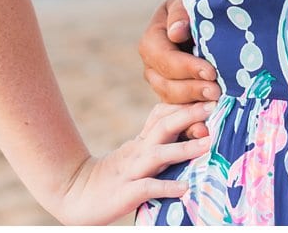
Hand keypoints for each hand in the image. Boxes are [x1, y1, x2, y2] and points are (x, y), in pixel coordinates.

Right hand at [50, 101, 215, 224]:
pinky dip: (167, 187)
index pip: (161, 114)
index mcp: (139, 142)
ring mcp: (131, 171)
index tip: (207, 94)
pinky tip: (185, 188)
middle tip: (213, 105)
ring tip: (208, 144)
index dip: (183, 104)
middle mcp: (137, 152)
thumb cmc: (112, 177)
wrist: (75, 194)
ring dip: (184, 148)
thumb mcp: (133, 154)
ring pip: (159, 154)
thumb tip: (182, 126)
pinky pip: (148, 187)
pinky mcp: (126, 193)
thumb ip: (154, 141)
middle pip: (163, 127)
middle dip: (189, 115)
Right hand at [138, 0, 220, 135]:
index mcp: (152, 42)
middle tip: (216, 92)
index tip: (211, 71)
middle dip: (192, 90)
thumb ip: (181, 15)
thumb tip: (176, 33)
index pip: (164, 59)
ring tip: (216, 106)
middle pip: (166, 85)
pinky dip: (190, 126)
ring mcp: (163, 86)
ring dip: (193, 107)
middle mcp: (152, 67)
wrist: (206, 25)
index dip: (186, 67)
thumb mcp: (188, 3)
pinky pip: (178, 117)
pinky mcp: (176, 100)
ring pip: (171, 103)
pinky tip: (205, 130)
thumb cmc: (198, 10)